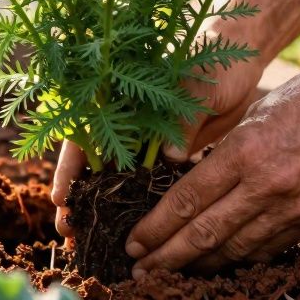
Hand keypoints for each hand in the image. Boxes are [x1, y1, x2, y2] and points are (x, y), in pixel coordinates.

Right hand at [50, 29, 269, 236]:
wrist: (239, 56)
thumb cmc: (209, 60)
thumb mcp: (192, 86)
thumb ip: (179, 120)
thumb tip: (169, 160)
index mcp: (119, 100)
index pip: (82, 136)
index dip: (68, 169)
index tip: (60, 198)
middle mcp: (128, 125)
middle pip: (94, 167)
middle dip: (80, 200)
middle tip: (71, 234)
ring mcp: (147, 143)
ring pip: (119, 182)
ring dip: (107, 211)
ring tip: (96, 243)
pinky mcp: (171, 156)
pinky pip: (151, 186)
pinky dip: (141, 209)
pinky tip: (137, 233)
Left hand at [124, 58, 299, 275]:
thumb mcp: (258, 109)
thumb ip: (227, 147)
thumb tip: (191, 172)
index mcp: (245, 150)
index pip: (187, 201)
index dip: (156, 228)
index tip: (134, 242)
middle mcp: (267, 184)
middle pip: (205, 233)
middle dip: (167, 257)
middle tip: (141, 271)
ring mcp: (296, 207)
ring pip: (238, 249)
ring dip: (202, 265)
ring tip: (175, 272)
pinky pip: (272, 248)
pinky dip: (242, 258)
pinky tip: (223, 264)